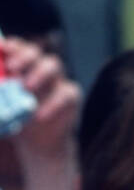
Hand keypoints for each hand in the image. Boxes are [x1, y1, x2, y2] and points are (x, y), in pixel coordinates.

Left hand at [1, 37, 79, 161]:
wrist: (38, 144)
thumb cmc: (17, 118)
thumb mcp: (2, 105)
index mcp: (22, 65)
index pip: (18, 47)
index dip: (11, 46)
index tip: (3, 48)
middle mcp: (40, 67)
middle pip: (35, 52)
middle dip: (23, 56)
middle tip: (12, 67)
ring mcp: (57, 81)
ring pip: (53, 65)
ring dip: (39, 73)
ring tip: (27, 87)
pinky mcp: (71, 97)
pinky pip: (66, 94)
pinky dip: (53, 103)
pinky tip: (40, 115)